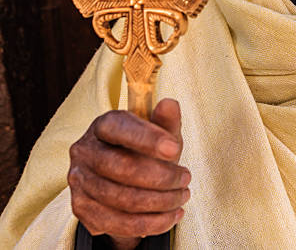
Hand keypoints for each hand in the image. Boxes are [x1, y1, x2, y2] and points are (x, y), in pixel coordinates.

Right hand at [68, 99, 189, 249]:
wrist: (124, 177)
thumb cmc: (145, 148)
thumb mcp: (160, 132)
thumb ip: (166, 120)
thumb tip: (170, 104)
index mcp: (103, 124)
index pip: (121, 129)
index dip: (148, 139)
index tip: (175, 149)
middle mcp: (84, 150)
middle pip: (121, 168)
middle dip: (161, 176)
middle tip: (186, 178)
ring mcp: (79, 181)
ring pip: (121, 199)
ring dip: (160, 202)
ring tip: (182, 197)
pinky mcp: (81, 208)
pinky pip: (117, 223)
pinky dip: (150, 223)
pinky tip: (171, 216)